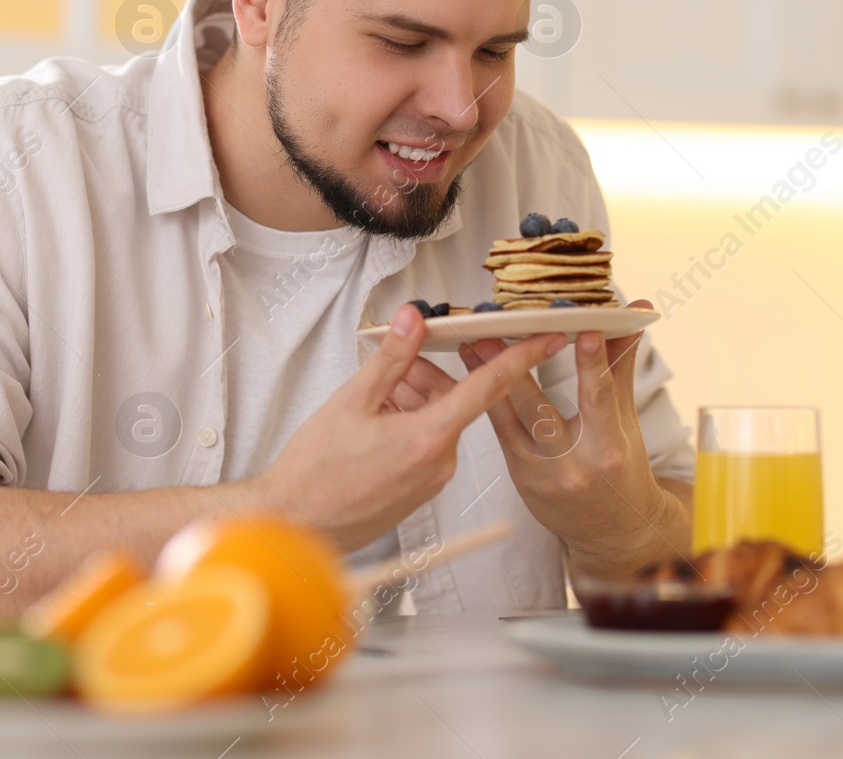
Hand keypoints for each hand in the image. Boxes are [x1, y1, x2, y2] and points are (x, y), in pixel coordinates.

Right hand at [253, 303, 565, 551]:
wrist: (295, 523)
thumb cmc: (315, 472)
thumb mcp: (352, 401)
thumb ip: (391, 358)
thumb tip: (414, 320)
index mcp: (429, 438)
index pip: (488, 387)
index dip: (520, 358)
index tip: (547, 339)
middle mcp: (439, 463)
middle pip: (450, 399)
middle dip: (423, 377)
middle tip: (386, 370)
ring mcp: (431, 480)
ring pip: (435, 420)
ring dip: (410, 401)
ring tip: (368, 404)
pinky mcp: (419, 491)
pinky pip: (425, 443)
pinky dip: (406, 424)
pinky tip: (374, 423)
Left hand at [457, 299, 690, 578]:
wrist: (612, 531)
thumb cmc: (622, 469)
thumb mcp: (625, 419)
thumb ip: (620, 366)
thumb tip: (633, 316)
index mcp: (608, 449)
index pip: (600, 398)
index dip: (592, 364)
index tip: (584, 332)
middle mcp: (572, 465)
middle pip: (541, 409)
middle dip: (514, 369)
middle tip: (492, 333)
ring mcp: (540, 475)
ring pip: (508, 422)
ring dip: (484, 382)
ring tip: (468, 347)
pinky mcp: (519, 479)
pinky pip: (498, 435)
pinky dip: (482, 405)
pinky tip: (466, 381)